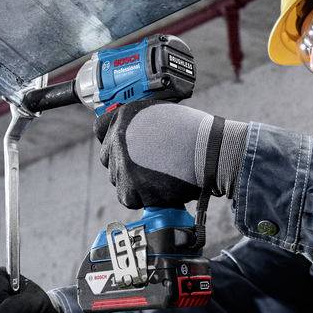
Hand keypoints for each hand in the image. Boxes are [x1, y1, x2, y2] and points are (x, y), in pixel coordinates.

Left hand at [94, 100, 214, 208]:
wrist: (213, 152)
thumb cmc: (195, 133)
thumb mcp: (161, 114)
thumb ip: (139, 124)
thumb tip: (131, 136)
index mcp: (125, 116)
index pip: (100, 130)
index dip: (114, 141)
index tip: (124, 149)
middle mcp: (119, 138)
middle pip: (108, 159)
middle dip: (125, 165)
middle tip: (148, 166)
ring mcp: (124, 163)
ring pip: (119, 180)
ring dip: (135, 182)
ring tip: (159, 175)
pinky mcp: (133, 187)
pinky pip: (129, 198)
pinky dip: (143, 197)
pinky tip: (160, 187)